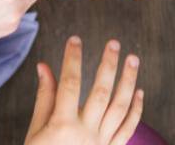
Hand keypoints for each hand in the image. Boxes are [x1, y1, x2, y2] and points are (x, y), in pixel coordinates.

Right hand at [25, 38, 142, 144]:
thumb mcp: (35, 131)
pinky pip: (127, 129)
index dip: (72, 59)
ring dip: (128, 82)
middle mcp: (85, 133)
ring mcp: (101, 143)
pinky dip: (136, 110)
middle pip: (100, 92)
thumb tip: (43, 67)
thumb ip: (44, 98)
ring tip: (133, 60)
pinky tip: (140, 92)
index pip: (69, 83)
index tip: (74, 40)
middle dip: (108, 65)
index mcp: (62, 125)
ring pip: (120, 108)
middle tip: (113, 43)